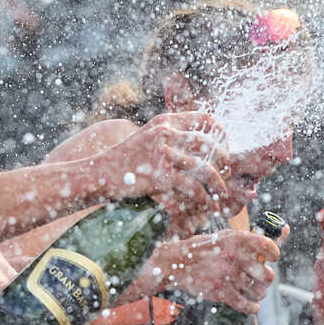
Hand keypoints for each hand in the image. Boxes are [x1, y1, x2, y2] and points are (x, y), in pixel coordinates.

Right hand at [102, 112, 231, 232]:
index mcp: (163, 122)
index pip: (204, 118)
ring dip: (219, 183)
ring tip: (222, 193)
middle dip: (224, 160)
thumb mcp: (144, 138)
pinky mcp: (159, 177)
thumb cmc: (120, 160)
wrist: (95, 174)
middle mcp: (165, 134)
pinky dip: (204, 199)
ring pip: (205, 168)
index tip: (224, 147)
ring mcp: (162, 155)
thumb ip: (166, 137)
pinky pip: (193, 188)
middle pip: (210, 143)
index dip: (221, 132)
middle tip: (227, 173)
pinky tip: (207, 206)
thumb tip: (192, 144)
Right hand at [153, 227, 283, 312]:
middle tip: (259, 279)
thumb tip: (286, 228)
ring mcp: (227, 275)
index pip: (268, 247)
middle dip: (265, 280)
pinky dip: (252, 308)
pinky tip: (251, 305)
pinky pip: (247, 305)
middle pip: (267, 275)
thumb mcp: (228, 237)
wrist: (177, 263)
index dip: (274, 254)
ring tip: (253, 291)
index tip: (271, 258)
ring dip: (259, 294)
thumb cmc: (207, 249)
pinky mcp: (221, 292)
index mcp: (237, 240)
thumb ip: (256, 236)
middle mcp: (234, 257)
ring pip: (259, 291)